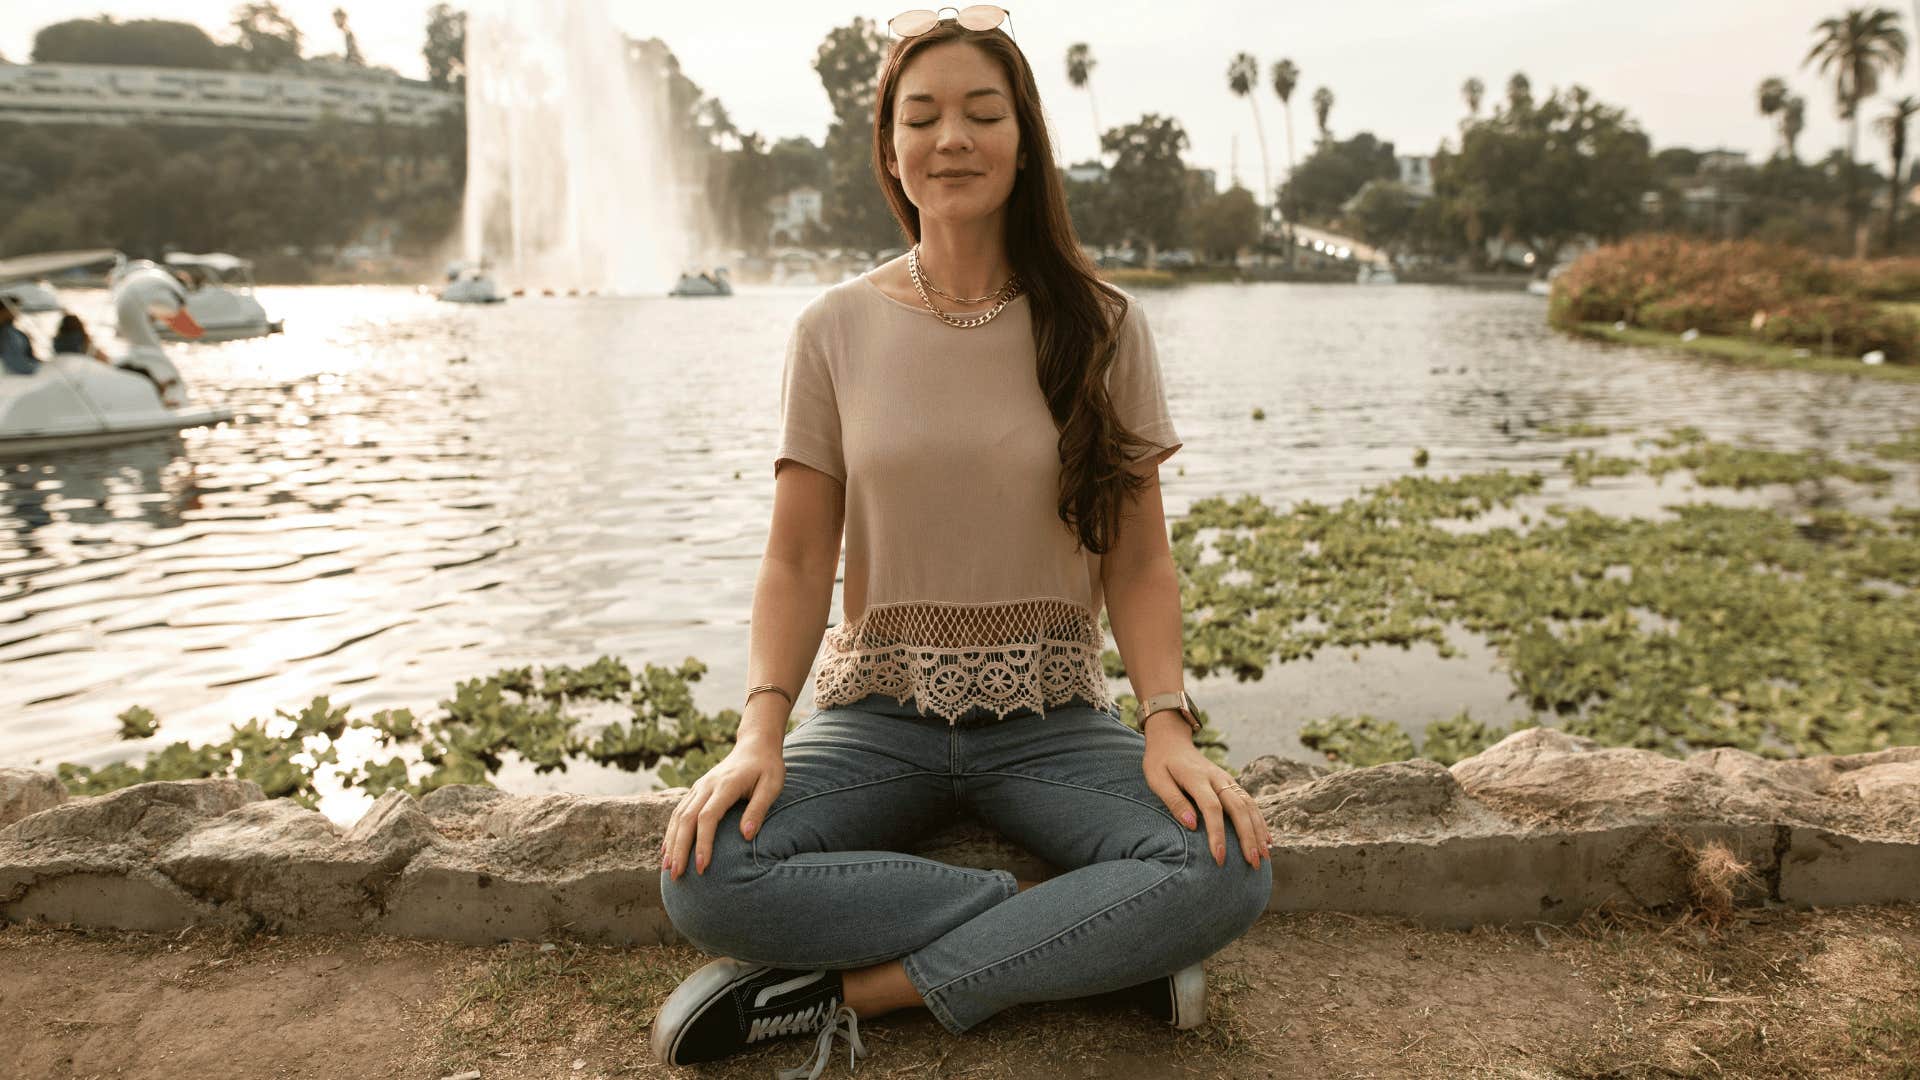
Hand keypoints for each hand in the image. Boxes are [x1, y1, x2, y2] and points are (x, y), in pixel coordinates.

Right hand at [661, 731, 784, 880]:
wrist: (755, 744)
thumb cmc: (767, 767)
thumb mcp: (772, 786)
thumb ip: (758, 809)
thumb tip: (746, 836)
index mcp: (725, 785)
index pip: (707, 817)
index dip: (702, 843)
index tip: (702, 866)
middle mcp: (707, 786)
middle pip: (686, 819)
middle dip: (679, 849)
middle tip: (677, 875)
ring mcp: (699, 787)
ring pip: (678, 816)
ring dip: (671, 843)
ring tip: (668, 868)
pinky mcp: (697, 790)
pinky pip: (678, 812)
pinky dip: (671, 832)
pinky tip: (667, 849)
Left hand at [1141, 725, 1270, 868]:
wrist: (1172, 740)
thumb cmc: (1160, 763)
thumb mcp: (1157, 779)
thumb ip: (1174, 801)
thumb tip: (1192, 825)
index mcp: (1197, 778)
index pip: (1212, 808)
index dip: (1217, 834)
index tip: (1219, 858)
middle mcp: (1217, 778)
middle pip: (1239, 809)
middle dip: (1247, 838)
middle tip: (1252, 863)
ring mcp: (1227, 780)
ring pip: (1249, 806)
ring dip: (1259, 832)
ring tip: (1263, 857)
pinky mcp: (1232, 783)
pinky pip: (1251, 803)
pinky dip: (1260, 822)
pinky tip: (1267, 840)